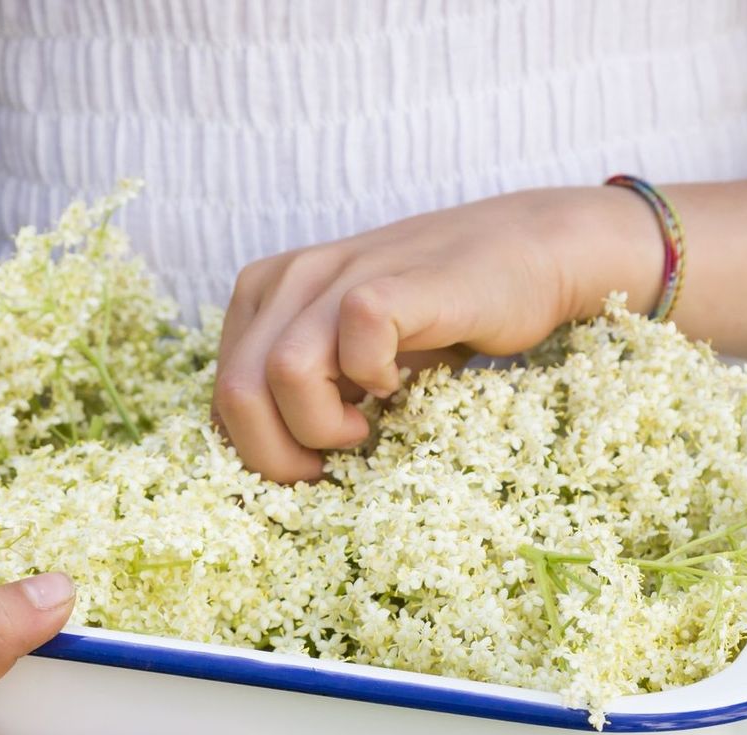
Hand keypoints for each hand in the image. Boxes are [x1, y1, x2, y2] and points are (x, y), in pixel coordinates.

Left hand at [212, 186, 662, 480]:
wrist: (526, 256)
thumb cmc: (437, 316)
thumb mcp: (348, 353)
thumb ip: (299, 388)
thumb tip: (261, 462)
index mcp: (265, 293)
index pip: (220, 395)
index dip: (256, 449)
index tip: (307, 465)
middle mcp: (290, 279)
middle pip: (235, 392)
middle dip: (276, 454)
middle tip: (329, 468)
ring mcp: (339, 274)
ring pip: (280, 374)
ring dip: (321, 426)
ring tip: (367, 426)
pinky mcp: (392, 284)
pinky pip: (352, 346)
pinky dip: (373, 382)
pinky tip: (398, 384)